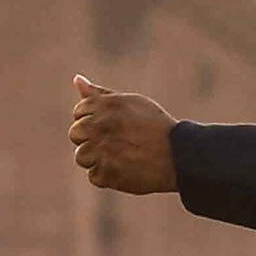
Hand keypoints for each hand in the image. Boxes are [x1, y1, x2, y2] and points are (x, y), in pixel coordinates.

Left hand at [69, 80, 176, 195]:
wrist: (180, 155)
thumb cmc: (155, 126)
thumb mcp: (131, 102)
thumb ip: (100, 94)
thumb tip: (77, 79)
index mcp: (105, 106)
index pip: (79, 111)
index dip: (94, 119)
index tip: (114, 125)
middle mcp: (100, 126)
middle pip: (75, 134)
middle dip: (90, 139)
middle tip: (116, 142)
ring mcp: (102, 151)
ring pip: (81, 156)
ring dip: (97, 159)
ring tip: (120, 156)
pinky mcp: (108, 173)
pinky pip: (94, 176)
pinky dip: (108, 176)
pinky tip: (126, 168)